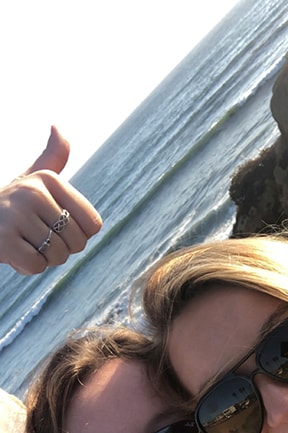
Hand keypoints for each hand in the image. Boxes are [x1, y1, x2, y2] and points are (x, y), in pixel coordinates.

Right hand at [0, 126, 101, 274]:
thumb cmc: (9, 205)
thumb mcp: (32, 180)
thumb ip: (52, 157)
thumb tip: (57, 125)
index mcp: (49, 179)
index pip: (93, 224)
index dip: (77, 235)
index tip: (54, 225)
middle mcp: (34, 192)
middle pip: (77, 243)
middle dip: (59, 249)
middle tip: (35, 237)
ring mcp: (17, 214)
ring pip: (57, 256)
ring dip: (42, 259)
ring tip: (22, 242)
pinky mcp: (4, 239)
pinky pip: (36, 265)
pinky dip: (26, 267)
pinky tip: (12, 252)